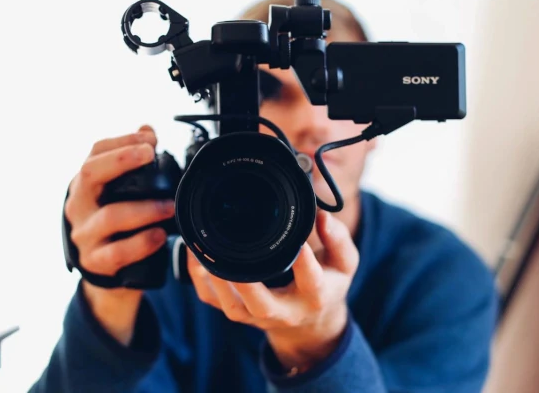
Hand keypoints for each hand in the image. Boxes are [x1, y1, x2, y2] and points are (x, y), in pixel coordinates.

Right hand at [64, 124, 175, 344]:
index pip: (95, 153)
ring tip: (169, 205)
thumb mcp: (117, 192)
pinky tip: (159, 235)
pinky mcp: (96, 262)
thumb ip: (131, 163)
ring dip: (144, 208)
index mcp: (85, 184)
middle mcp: (78, 205)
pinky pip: (118, 252)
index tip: (149, 139)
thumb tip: (147, 129)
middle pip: (89, 174)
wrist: (104, 271)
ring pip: (110, 216)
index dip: (122, 141)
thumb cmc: (114, 223)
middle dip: (121, 160)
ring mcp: (84, 235)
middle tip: (150, 155)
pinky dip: (141, 243)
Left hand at [187, 210, 358, 372]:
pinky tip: (194, 255)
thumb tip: (321, 215)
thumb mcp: (344, 264)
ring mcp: (257, 316)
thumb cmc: (326, 285)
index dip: (304, 262)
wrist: (309, 323)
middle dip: (246, 284)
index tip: (299, 241)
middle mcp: (284, 311)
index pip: (311, 280)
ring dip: (215, 280)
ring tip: (203, 250)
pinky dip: (200, 279)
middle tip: (232, 255)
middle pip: (262, 305)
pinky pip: (213, 299)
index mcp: (314, 296)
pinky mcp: (237, 312)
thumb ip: (337, 239)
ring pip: (232, 305)